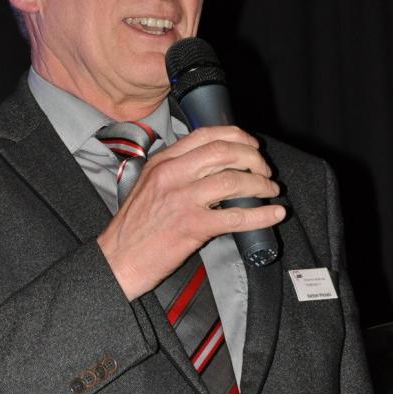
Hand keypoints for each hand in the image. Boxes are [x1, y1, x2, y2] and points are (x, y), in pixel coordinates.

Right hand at [97, 126, 285, 299]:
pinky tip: (274, 214)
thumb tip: (210, 166)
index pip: (206, 135)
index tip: (251, 145)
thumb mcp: (147, 185)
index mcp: (162, 162)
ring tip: (270, 190)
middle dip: (254, 159)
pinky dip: (261, 214)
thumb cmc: (133, 227)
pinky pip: (236, 216)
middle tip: (264, 170)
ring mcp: (183, 199)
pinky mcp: (193, 226)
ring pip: (234, 180)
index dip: (236, 136)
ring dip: (261, 184)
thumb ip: (174, 170)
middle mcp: (172, 175)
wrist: (118, 258)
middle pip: (224, 152)